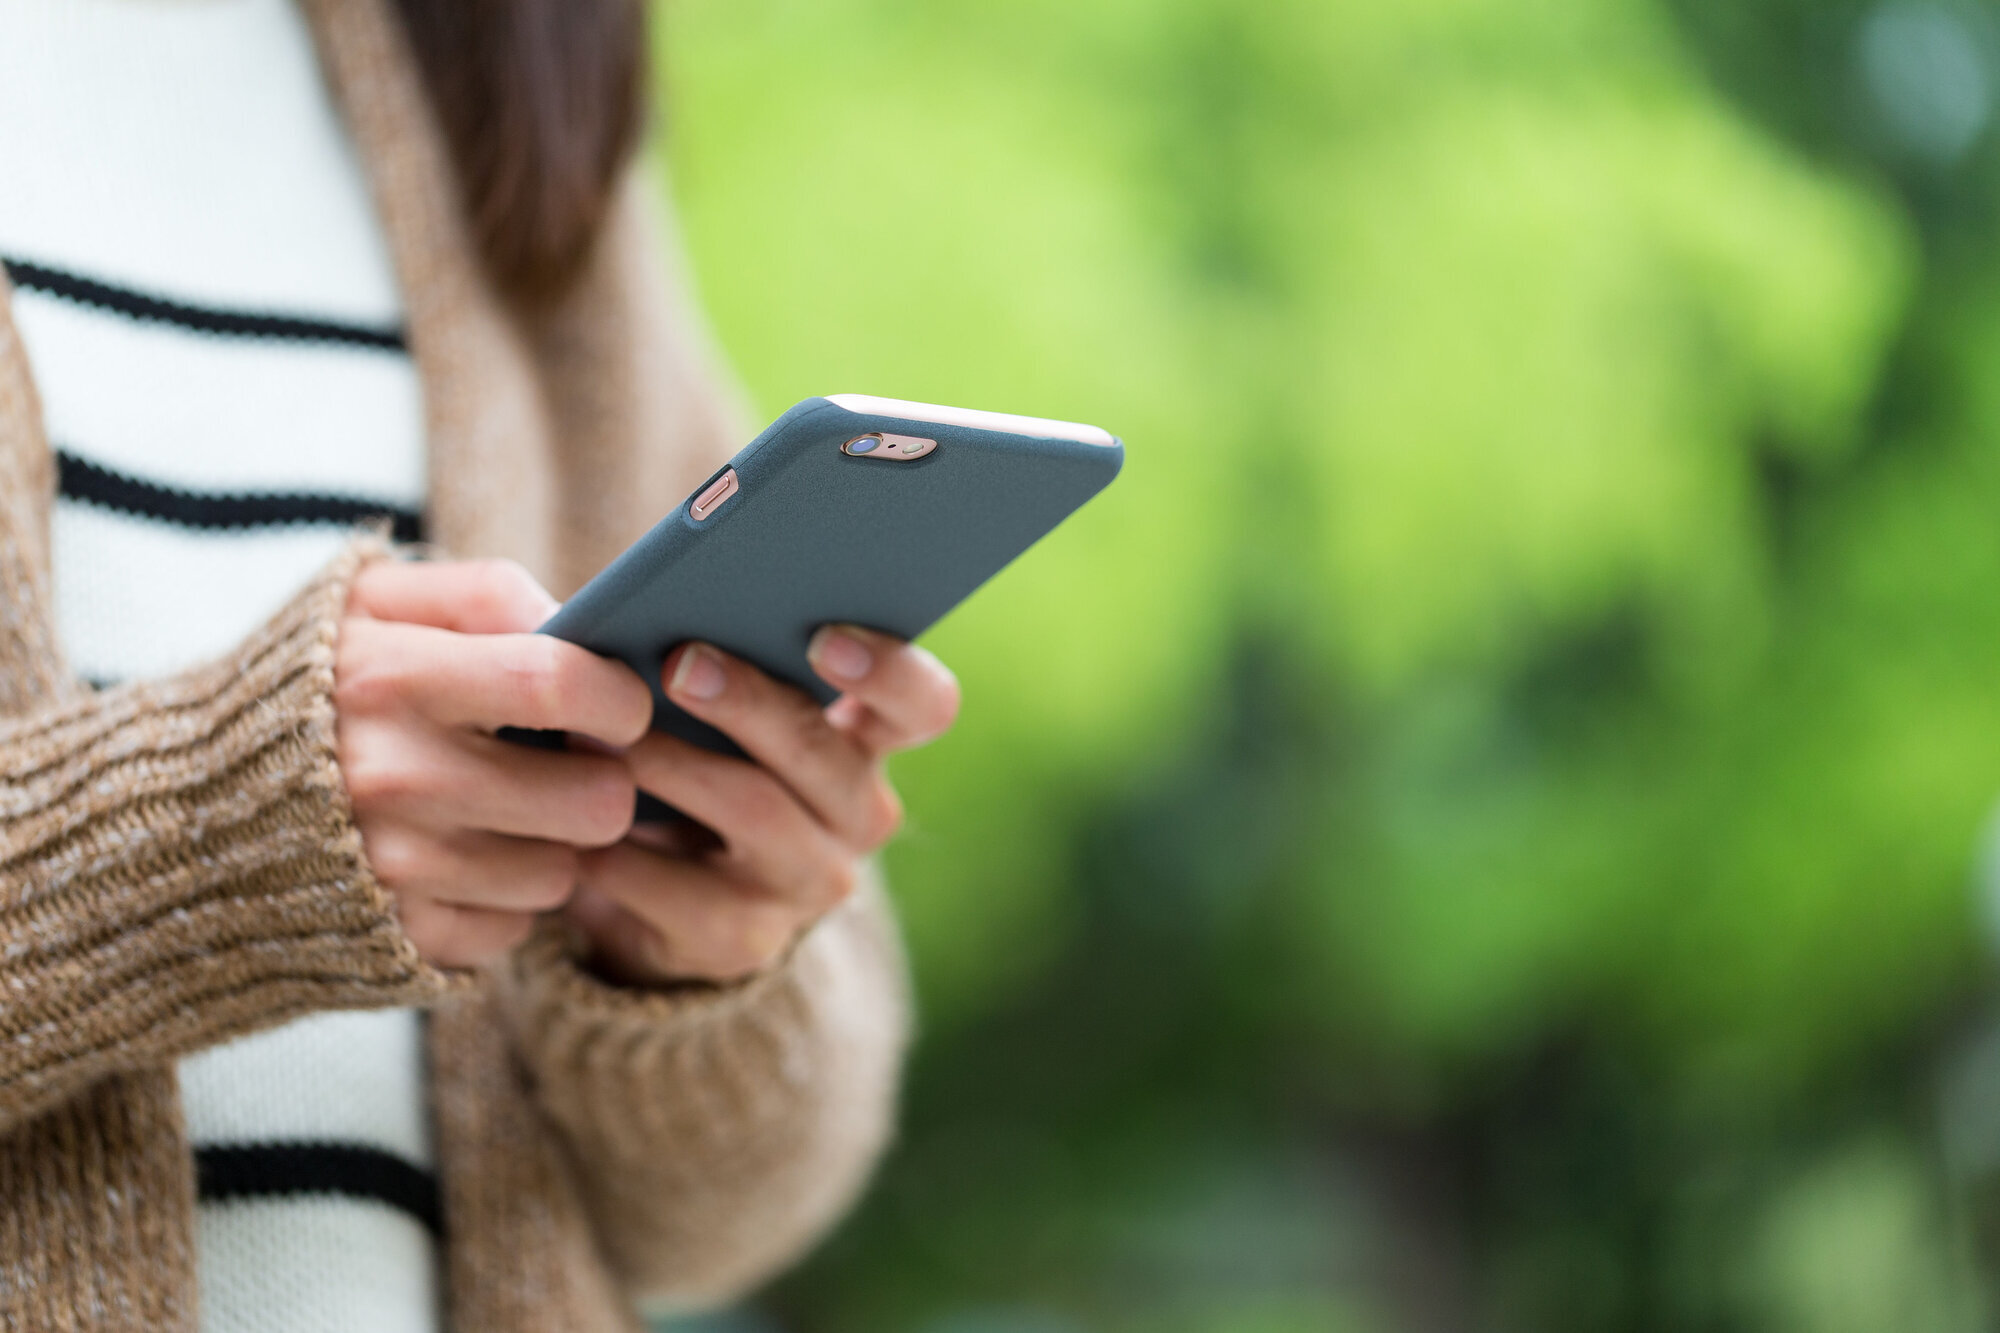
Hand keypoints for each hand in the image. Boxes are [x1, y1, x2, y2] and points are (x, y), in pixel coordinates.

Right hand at [335, 559, 652, 967]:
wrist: (190, 807)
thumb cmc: (317, 686)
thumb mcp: (375, 604)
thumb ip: (484, 592)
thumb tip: (578, 623)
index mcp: (391, 678)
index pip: (557, 684)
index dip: (618, 697)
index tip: (622, 704)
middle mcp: (393, 779)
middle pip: (591, 801)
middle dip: (606, 782)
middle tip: (578, 764)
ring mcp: (396, 868)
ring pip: (563, 872)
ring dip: (556, 844)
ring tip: (513, 809)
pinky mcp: (398, 937)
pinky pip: (516, 927)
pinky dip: (508, 897)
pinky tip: (471, 858)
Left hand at [565, 626, 960, 984]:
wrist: (659, 903)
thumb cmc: (690, 763)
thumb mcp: (719, 715)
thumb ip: (718, 657)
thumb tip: (657, 602)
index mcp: (866, 743)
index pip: (924, 705)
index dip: (889, 670)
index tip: (826, 637)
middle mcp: (857, 816)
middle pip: (823, 753)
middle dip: (750, 702)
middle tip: (678, 663)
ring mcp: (807, 883)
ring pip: (754, 811)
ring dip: (671, 764)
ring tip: (597, 729)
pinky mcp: (742, 941)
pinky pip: (677, 887)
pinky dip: (618, 848)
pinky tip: (570, 824)